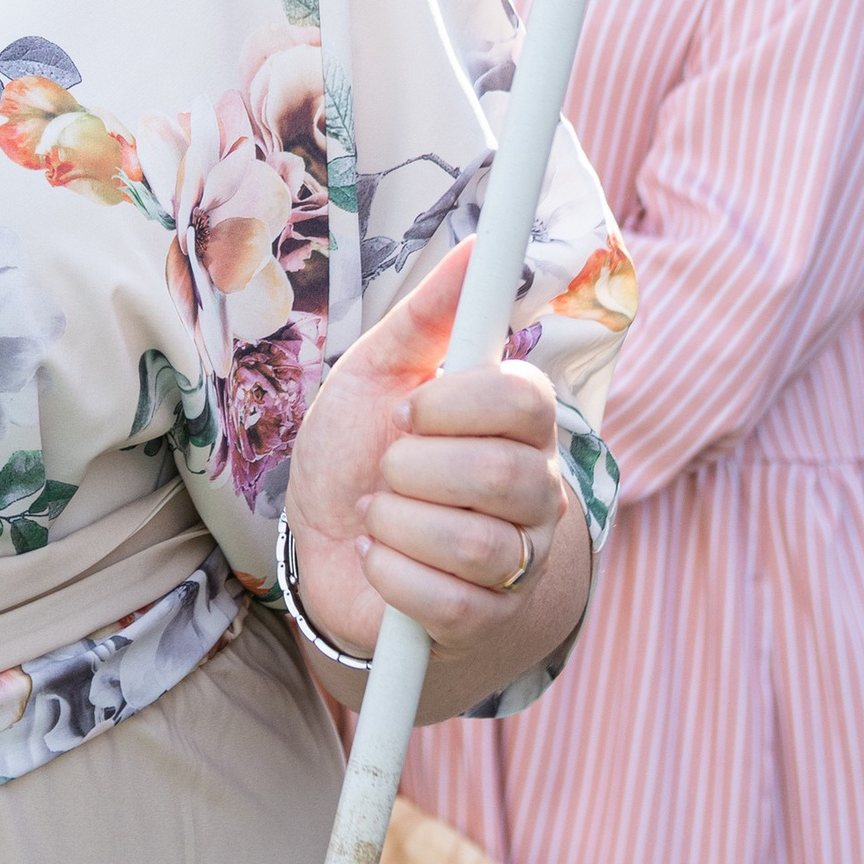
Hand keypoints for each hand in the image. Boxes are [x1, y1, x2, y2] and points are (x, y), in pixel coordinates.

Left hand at [283, 243, 588, 721]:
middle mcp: (536, 490)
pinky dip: (391, 578)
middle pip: (501, 477)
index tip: (408, 410)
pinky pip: (446, 601)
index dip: (453, 404)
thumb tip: (476, 243)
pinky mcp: (486, 620)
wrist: (328, 552)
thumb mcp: (379, 372)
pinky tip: (381, 564)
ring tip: (380, 518)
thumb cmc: (359, 451)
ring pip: (475, 545)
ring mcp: (518, 561)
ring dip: (397, 526)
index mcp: (518, 422)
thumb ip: (428, 315)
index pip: (525, 400)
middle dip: (413, 472)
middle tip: (388, 472)